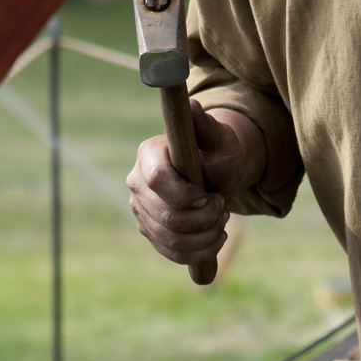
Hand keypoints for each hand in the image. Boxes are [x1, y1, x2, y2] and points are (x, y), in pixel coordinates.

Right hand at [127, 103, 264, 266]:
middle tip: (223, 208)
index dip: (185, 194)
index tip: (207, 194)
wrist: (215, 173)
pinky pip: (172, 253)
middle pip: (167, 217)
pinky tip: (215, 238)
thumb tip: (192, 107)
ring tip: (222, 222)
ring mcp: (141, 210)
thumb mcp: (220, 139)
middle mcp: (137, 183)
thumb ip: (207, 127)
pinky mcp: (150, 231)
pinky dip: (199, 252)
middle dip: (204, 219)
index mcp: (149, 154)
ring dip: (206, 236)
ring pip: (172, 239)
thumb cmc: (218, 152)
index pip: (157, 180)